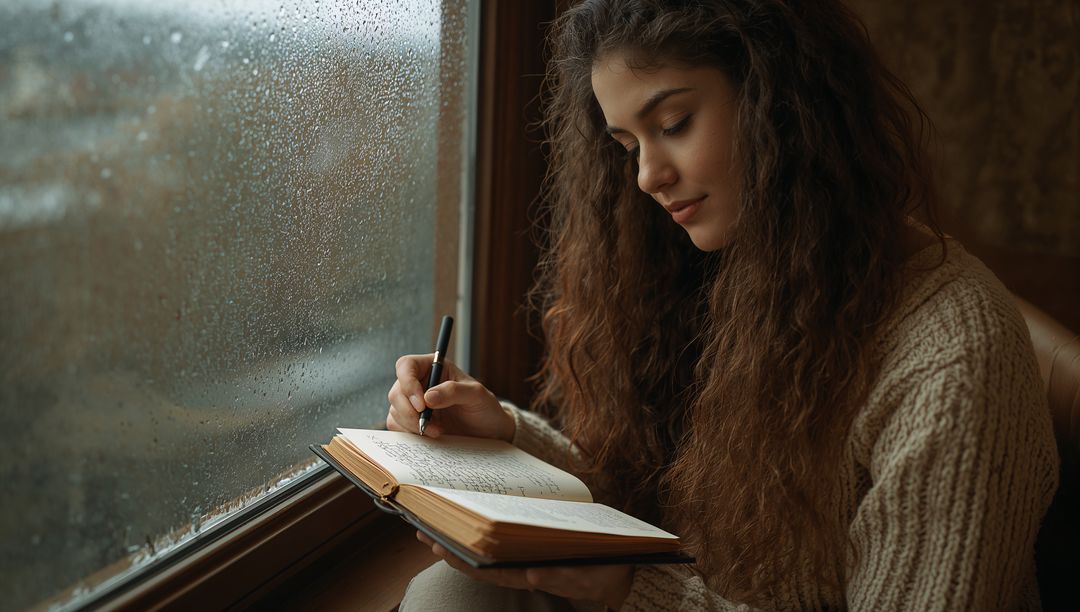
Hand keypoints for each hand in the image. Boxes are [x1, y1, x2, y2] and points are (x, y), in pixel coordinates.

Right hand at [386, 354, 514, 441]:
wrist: (488, 432)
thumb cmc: (485, 407)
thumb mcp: (476, 395)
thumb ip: (454, 391)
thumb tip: (427, 397)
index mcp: (434, 367)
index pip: (406, 365)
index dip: (408, 383)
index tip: (422, 404)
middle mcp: (420, 383)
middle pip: (397, 391)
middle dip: (410, 411)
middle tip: (428, 425)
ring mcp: (413, 403)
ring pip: (395, 410)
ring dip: (411, 424)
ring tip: (437, 431)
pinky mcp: (411, 421)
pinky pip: (396, 425)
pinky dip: (409, 433)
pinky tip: (430, 435)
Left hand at [416, 531, 634, 609]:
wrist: (621, 574)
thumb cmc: (604, 571)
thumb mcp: (588, 578)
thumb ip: (563, 577)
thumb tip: (533, 575)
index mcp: (536, 574)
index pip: (493, 571)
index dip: (467, 561)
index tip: (443, 547)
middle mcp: (525, 570)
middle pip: (481, 563)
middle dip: (453, 549)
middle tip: (424, 534)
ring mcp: (525, 563)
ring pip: (484, 556)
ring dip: (458, 543)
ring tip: (430, 528)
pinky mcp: (529, 553)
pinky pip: (497, 548)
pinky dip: (477, 537)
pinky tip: (459, 524)